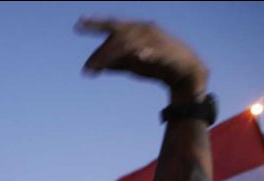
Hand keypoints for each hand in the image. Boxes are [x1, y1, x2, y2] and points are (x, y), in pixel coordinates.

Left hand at [76, 17, 207, 98]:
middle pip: (118, 37)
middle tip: (87, 70)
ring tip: (99, 68)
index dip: (96, 23)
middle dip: (101, 53)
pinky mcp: (168, 52)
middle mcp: (145, 31)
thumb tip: (93, 67)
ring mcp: (157, 40)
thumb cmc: (156, 67)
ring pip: (131, 45)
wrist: (184, 75)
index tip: (79, 24)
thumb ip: (114, 63)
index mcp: (135, 31)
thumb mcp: (131, 65)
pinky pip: (157, 51)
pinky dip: (148, 53)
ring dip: (113, 56)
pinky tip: (140, 56)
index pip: (113, 25)